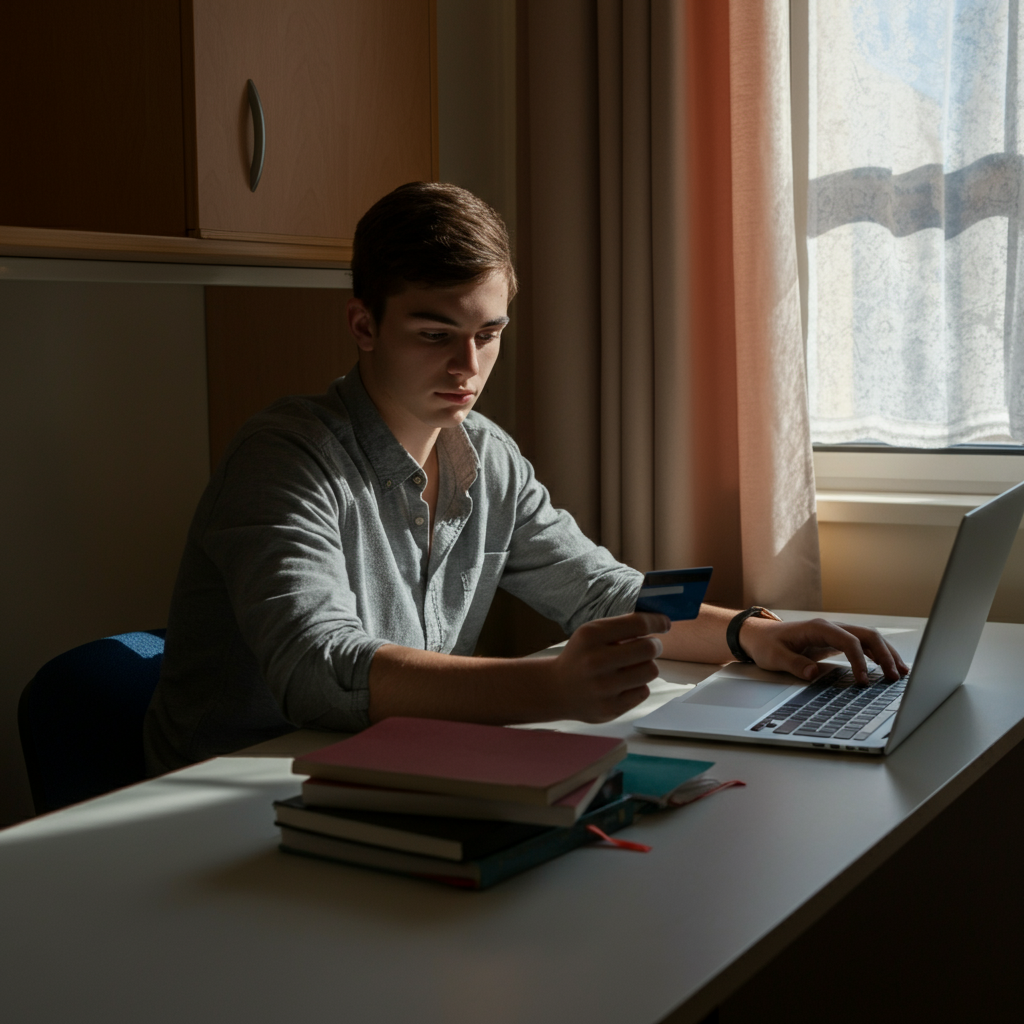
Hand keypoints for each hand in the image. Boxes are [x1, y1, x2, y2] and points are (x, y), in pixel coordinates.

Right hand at [545, 612, 670, 721]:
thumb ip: (621, 626)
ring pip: (651, 670)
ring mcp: (603, 687)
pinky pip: (644, 691)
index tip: (665, 623)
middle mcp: (595, 661)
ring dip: (647, 666)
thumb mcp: (591, 633)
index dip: (657, 622)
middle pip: (649, 648)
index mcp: (590, 635)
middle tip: (650, 646)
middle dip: (655, 645)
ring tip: (634, 665)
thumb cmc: (581, 656)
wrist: (557, 689)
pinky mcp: (610, 708)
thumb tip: (658, 622)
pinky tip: (624, 683)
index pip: (638, 624)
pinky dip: (639, 685)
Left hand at [738, 616, 909, 684]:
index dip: (860, 661)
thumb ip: (794, 664)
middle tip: (895, 677)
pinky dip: (877, 655)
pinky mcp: (836, 641)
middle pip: (866, 636)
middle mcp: (830, 627)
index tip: (864, 681)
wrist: (758, 635)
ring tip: (901, 673)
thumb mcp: (774, 656)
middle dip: (884, 655)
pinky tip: (888, 667)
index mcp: (818, 628)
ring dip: (886, 654)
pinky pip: (862, 646)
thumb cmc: (766, 644)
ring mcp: (835, 633)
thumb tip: (814, 673)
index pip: (848, 641)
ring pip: (868, 639)